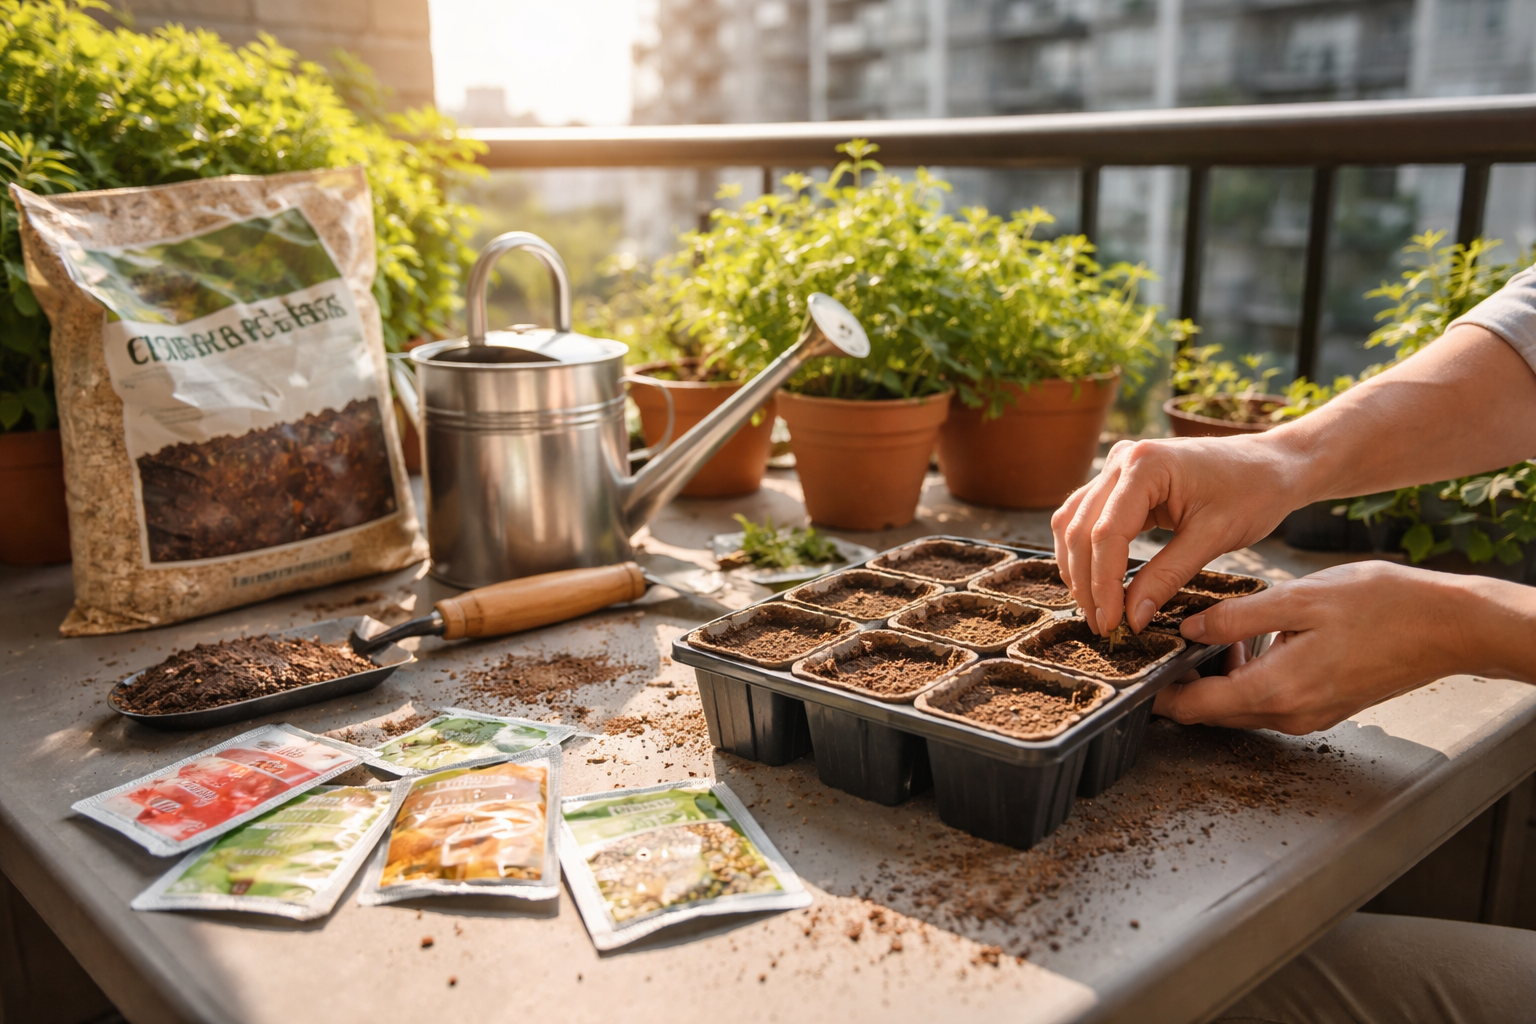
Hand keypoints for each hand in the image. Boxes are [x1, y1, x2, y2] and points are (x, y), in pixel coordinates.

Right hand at [1051, 435, 1305, 634]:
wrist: (1273, 464)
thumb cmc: (1254, 491)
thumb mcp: (1213, 538)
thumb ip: (1167, 576)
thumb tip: (1131, 616)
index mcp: (1146, 464)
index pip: (1106, 533)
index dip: (1103, 583)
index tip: (1111, 622)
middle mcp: (1122, 459)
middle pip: (1080, 529)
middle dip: (1086, 582)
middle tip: (1101, 624)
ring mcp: (1117, 466)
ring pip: (1072, 522)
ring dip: (1078, 568)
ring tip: (1096, 608)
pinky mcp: (1120, 480)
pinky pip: (1086, 517)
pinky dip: (1087, 551)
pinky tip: (1096, 580)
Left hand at [1153, 561, 1480, 733]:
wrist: (1447, 625)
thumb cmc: (1380, 605)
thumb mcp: (1297, 599)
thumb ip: (1235, 617)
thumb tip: (1187, 628)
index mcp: (1275, 692)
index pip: (1194, 709)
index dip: (1157, 693)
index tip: (1134, 670)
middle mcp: (1288, 715)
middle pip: (1212, 711)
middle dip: (1184, 681)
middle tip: (1165, 639)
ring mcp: (1308, 716)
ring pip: (1239, 705)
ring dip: (1217, 675)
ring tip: (1213, 630)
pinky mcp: (1322, 707)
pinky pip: (1267, 699)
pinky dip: (1247, 675)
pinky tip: (1252, 638)